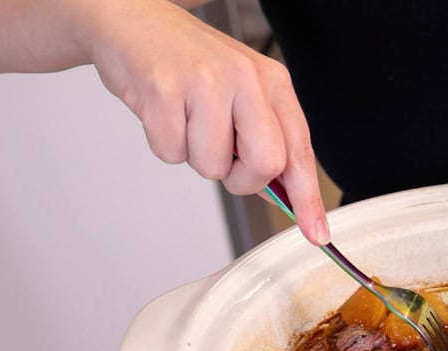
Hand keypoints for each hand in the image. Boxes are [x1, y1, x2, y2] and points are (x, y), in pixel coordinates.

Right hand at [86, 0, 328, 242]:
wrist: (132, 21)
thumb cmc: (189, 63)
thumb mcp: (241, 93)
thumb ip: (265, 140)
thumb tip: (284, 194)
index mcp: (272, 81)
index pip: (299, 149)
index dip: (307, 197)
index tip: (316, 232)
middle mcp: (245, 78)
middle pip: (265, 164)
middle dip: (242, 179)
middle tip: (226, 159)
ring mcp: (204, 82)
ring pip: (213, 167)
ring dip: (196, 157)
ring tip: (187, 120)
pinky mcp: (163, 89)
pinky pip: (171, 153)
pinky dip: (165, 145)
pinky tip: (164, 112)